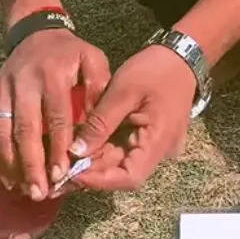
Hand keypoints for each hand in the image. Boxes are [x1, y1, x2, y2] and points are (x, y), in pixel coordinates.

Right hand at [0, 29, 108, 198]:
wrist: (35, 32)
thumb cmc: (71, 54)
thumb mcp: (93, 60)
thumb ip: (98, 89)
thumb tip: (96, 128)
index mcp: (50, 75)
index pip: (55, 117)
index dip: (57, 147)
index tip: (62, 173)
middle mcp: (21, 83)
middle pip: (23, 129)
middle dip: (31, 164)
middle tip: (39, 192)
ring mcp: (1, 90)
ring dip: (9, 164)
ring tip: (22, 190)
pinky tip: (6, 176)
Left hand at [67, 45, 195, 190]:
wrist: (182, 57)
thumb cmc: (155, 70)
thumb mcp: (123, 92)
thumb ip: (99, 124)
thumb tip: (75, 152)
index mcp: (159, 141)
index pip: (129, 177)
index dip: (99, 180)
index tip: (71, 173)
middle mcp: (160, 151)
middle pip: (122, 173)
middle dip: (90, 173)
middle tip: (57, 171)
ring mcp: (156, 147)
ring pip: (120, 163)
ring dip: (94, 163)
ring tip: (64, 161)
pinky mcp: (149, 140)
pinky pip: (124, 151)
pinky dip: (102, 151)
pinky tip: (80, 148)